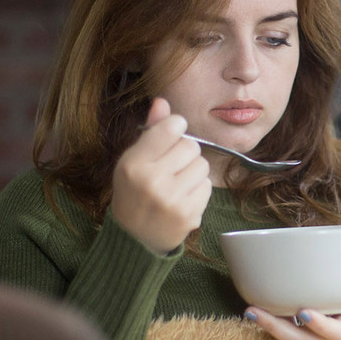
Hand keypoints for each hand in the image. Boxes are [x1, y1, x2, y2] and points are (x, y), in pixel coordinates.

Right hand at [110, 98, 211, 254]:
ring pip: (202, 165)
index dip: (176, 128)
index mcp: (133, 163)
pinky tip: (183, 198)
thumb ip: (150, 131)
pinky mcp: (189, 215)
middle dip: (185, 153)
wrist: (135, 238)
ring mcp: (172, 200)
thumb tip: (163, 101)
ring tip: (177, 183)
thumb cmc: (134, 192)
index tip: (171, 136)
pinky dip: (198, 189)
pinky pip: (208, 186)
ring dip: (193, 171)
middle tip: (171, 167)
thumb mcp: (132, 160)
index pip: (171, 127)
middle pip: (191, 145)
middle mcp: (151, 180)